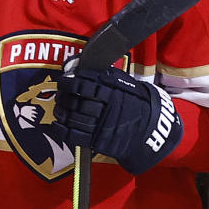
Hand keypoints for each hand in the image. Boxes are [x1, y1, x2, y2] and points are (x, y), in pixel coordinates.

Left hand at [52, 66, 182, 174]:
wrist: (151, 130)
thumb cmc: (138, 104)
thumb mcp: (127, 85)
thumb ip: (107, 77)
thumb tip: (85, 68)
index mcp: (113, 92)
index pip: (84, 85)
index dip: (70, 82)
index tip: (64, 80)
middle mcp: (106, 108)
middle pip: (76, 101)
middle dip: (64, 97)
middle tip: (59, 93)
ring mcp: (102, 126)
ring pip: (73, 118)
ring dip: (61, 112)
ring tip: (59, 107)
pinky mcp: (99, 140)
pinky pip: (75, 135)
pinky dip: (62, 129)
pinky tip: (57, 124)